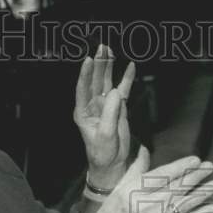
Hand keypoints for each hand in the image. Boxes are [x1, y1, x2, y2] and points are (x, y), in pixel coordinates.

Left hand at [73, 44, 135, 190]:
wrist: (114, 164)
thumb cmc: (103, 153)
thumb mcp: (105, 134)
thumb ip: (110, 113)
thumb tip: (114, 92)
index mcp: (83, 112)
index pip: (83, 88)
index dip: (86, 74)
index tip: (89, 59)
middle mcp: (92, 105)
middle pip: (95, 80)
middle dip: (98, 64)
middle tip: (102, 47)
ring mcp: (105, 105)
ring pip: (106, 82)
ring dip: (108, 66)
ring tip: (109, 50)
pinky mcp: (118, 108)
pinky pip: (122, 90)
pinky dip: (126, 78)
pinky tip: (130, 66)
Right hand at [78, 146, 212, 212]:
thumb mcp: (116, 190)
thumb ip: (135, 170)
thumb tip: (145, 150)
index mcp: (133, 193)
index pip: (162, 176)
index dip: (181, 167)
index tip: (195, 159)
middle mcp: (147, 207)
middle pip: (177, 188)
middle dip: (196, 176)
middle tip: (209, 167)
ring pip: (185, 204)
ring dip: (203, 194)